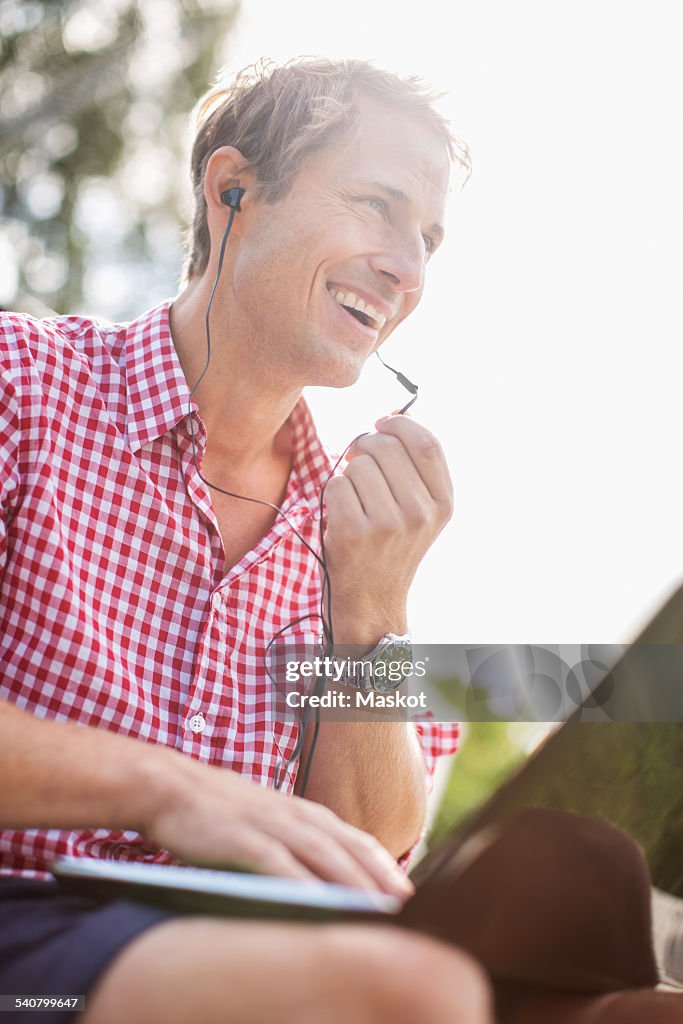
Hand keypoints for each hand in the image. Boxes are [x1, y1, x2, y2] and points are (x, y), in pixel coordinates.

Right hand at [145, 752, 413, 899]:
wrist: (171, 786)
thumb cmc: (216, 809)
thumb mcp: (263, 818)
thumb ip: (291, 839)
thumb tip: (318, 871)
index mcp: (299, 809)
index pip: (352, 836)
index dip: (380, 861)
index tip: (403, 887)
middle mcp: (292, 813)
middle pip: (346, 844)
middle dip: (379, 874)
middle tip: (404, 901)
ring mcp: (268, 823)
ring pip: (321, 852)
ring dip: (352, 879)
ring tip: (375, 906)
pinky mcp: (241, 838)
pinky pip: (278, 863)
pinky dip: (302, 883)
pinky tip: (319, 903)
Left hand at [322, 415, 453, 642]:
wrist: (372, 599)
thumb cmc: (390, 545)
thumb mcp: (420, 510)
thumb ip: (414, 466)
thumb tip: (394, 414)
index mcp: (443, 503)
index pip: (427, 443)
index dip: (401, 424)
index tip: (382, 423)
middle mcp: (421, 513)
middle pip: (388, 447)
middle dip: (366, 444)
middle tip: (359, 459)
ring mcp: (388, 523)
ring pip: (358, 464)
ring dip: (349, 473)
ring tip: (356, 499)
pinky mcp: (355, 531)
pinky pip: (337, 484)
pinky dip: (334, 494)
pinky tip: (342, 514)